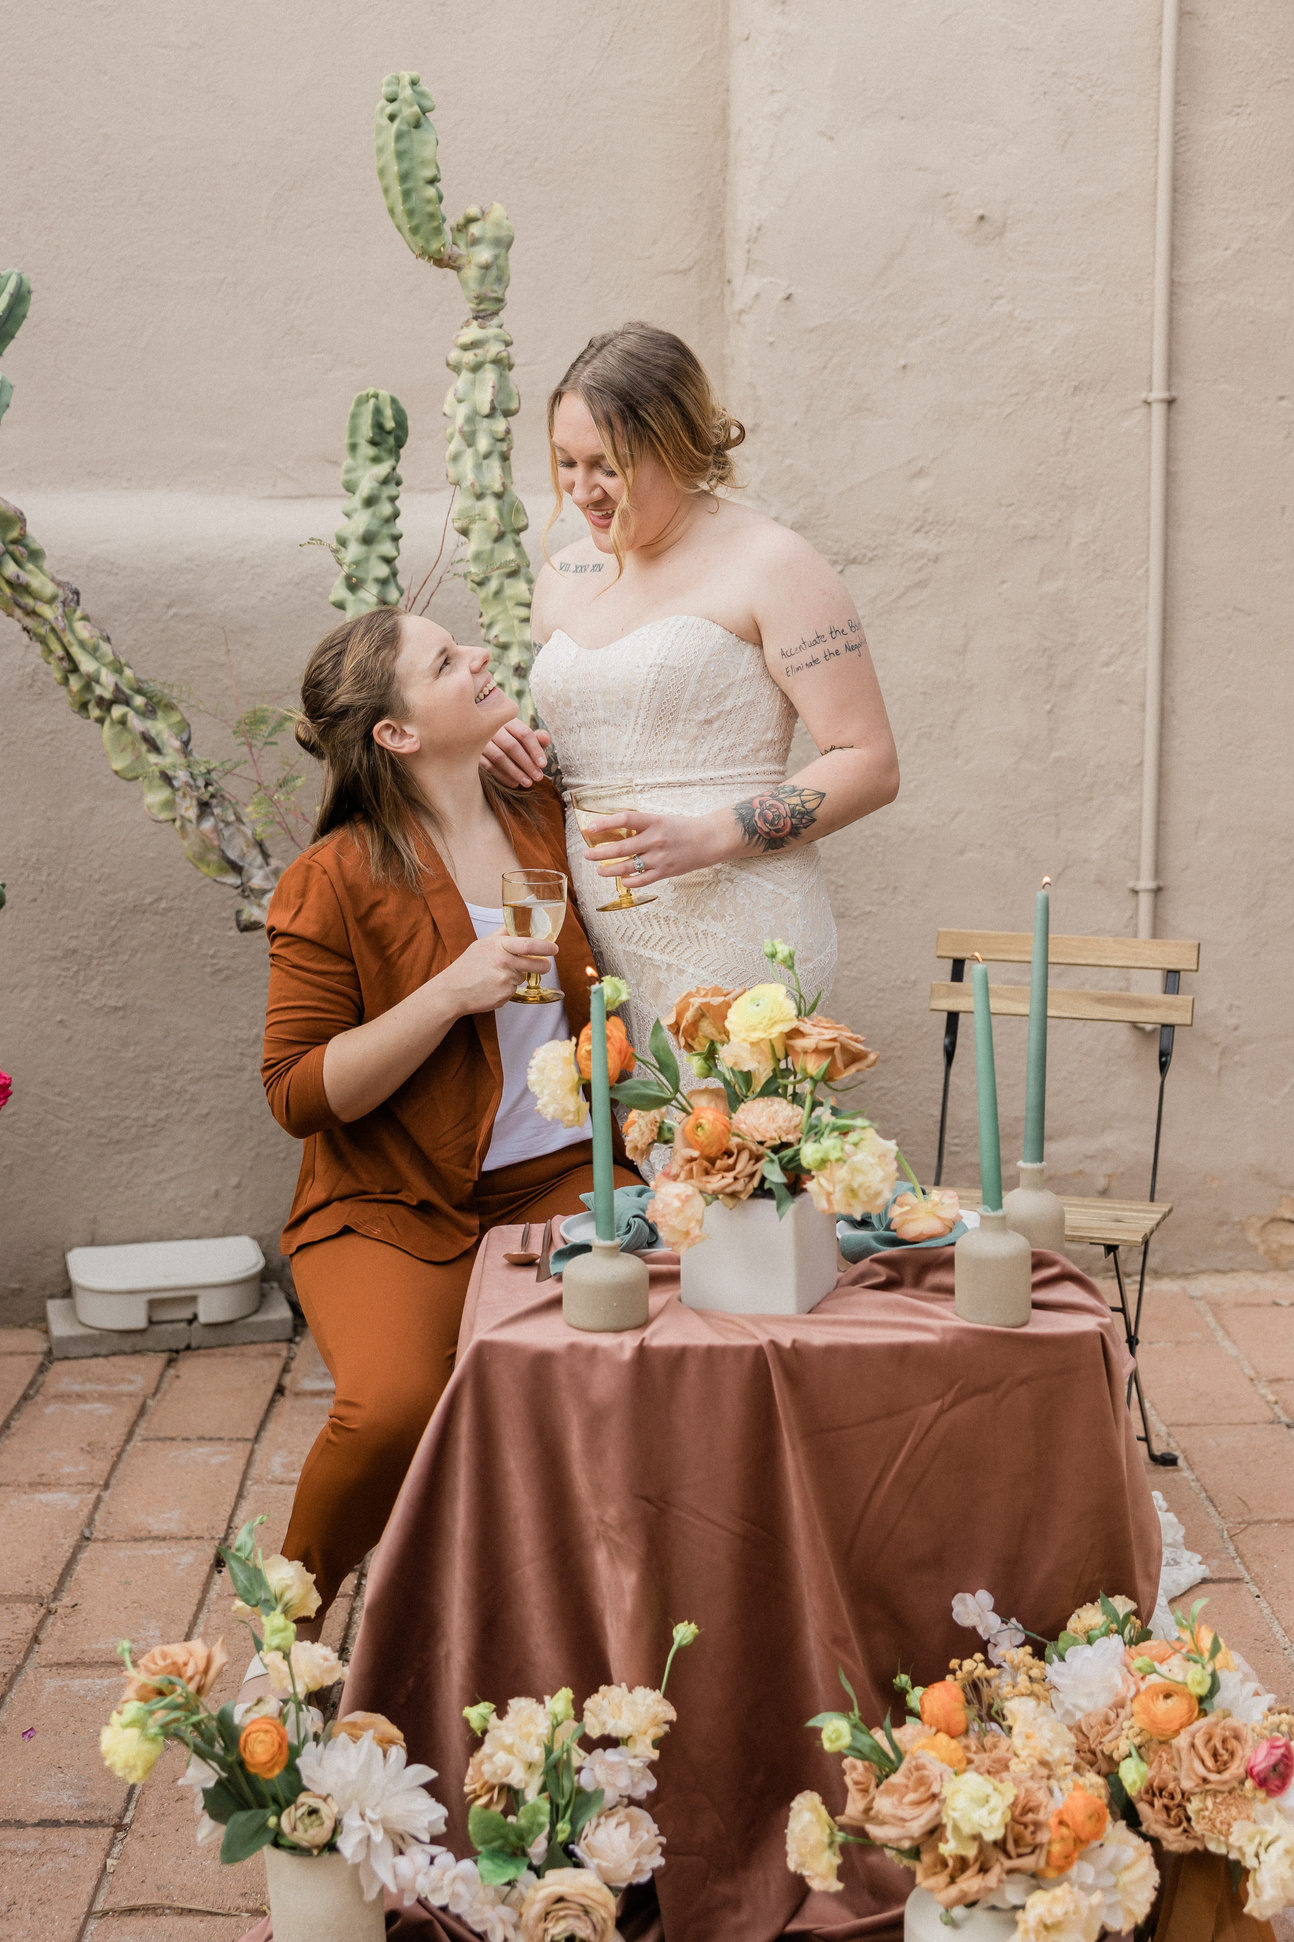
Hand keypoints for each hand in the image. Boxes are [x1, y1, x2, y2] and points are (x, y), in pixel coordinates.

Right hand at [438, 931, 557, 1013]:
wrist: (452, 991)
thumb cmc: (467, 966)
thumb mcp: (484, 943)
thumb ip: (503, 934)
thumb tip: (517, 920)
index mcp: (500, 947)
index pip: (529, 944)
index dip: (545, 946)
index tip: (554, 948)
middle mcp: (504, 963)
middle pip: (536, 964)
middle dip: (544, 965)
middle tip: (544, 964)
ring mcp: (505, 981)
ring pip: (524, 977)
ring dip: (518, 976)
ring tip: (498, 975)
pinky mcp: (505, 996)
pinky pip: (515, 990)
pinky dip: (508, 989)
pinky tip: (493, 986)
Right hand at [480, 719, 551, 786]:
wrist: (481, 736)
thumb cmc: (510, 737)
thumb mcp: (525, 736)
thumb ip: (538, 738)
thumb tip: (545, 738)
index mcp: (508, 720)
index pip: (524, 733)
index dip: (535, 749)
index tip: (543, 764)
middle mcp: (492, 727)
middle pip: (512, 746)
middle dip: (527, 764)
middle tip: (538, 777)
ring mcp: (480, 740)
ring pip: (499, 757)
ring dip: (515, 772)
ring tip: (527, 783)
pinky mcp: (474, 753)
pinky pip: (488, 766)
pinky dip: (502, 776)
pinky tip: (513, 783)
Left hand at [580, 809, 732, 888]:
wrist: (709, 840)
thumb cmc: (683, 828)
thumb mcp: (661, 820)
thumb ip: (641, 826)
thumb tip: (615, 832)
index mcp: (654, 821)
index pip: (625, 819)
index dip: (605, 823)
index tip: (590, 828)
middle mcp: (655, 839)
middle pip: (620, 848)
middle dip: (599, 852)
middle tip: (587, 854)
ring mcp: (660, 857)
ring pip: (627, 866)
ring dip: (609, 870)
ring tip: (599, 870)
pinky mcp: (665, 872)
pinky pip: (641, 880)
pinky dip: (629, 881)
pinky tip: (622, 880)